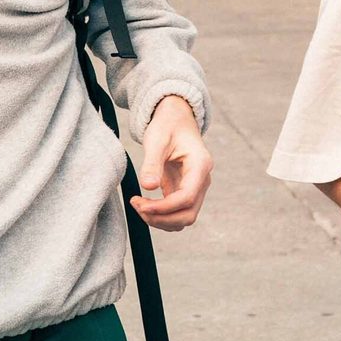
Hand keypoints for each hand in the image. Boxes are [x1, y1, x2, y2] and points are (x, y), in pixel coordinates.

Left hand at [129, 96, 211, 231]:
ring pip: (184, 218)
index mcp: (200, 166)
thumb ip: (152, 163)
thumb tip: (147, 186)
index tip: (142, 206)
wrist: (175, 120)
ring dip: (161, 220)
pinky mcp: (185, 191)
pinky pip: (177, 213)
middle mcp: (202, 180)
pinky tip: (144, 205)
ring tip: (138, 206)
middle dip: (162, 218)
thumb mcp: (157, 139)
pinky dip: (161, 216)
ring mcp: (196, 188)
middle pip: (188, 214)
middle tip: (137, 206)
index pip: (187, 198)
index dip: (164, 207)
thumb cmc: (167, 126)